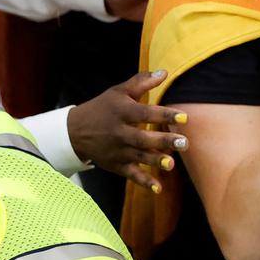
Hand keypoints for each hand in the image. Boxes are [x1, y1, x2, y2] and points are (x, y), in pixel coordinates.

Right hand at [66, 69, 188, 191]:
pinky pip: (131, 175)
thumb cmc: (103, 108)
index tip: (184, 117)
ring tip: (171, 164)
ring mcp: (117, 151)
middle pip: (143, 138)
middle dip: (164, 141)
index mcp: (122, 112)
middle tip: (184, 143)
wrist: (75, 131)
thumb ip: (141, 82)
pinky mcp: (116, 165)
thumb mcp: (119, 92)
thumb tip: (165, 72)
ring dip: (155, 161)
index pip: (145, 113)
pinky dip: (143, 182)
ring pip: (139, 157)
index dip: (164, 114)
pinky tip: (158, 188)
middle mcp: (120, 132)